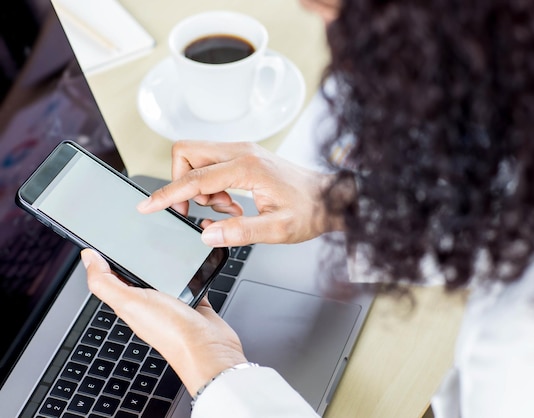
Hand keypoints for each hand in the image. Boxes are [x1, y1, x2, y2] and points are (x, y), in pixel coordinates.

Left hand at [80, 249, 246, 395]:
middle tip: (133, 237)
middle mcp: (148, 303)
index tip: (103, 240)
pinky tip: (191, 263)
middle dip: (134, 257)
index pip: (110, 278)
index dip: (103, 259)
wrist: (209, 348)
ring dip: (162, 263)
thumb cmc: (171, 332)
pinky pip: (188, 282)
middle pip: (136, 276)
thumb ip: (105, 282)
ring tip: (161, 245)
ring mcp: (171, 303)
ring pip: (162, 278)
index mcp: (129, 303)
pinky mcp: (192, 301)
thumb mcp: (130, 303)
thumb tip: (87, 258)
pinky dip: (189, 271)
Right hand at [136, 141, 344, 246]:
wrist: (332, 197)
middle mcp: (242, 152)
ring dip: (199, 186)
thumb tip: (206, 233)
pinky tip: (232, 205)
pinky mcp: (246, 156)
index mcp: (246, 168)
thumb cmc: (311, 210)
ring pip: (197, 157)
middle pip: (187, 152)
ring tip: (225, 211)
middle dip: (180, 182)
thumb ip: (240, 232)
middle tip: (196, 210)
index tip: (148, 206)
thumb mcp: (278, 230)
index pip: (193, 178)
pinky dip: (212, 185)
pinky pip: (213, 164)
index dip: (167, 194)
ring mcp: (243, 151)